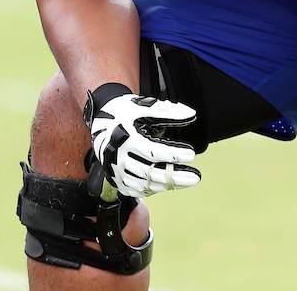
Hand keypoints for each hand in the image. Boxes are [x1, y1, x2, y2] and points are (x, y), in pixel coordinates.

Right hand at [85, 83, 200, 197]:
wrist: (99, 121)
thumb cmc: (123, 112)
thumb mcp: (142, 107)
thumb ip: (167, 112)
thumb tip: (191, 114)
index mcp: (125, 138)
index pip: (153, 152)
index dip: (174, 155)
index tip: (191, 155)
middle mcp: (118, 156)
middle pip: (150, 172)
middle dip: (175, 176)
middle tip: (196, 177)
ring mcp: (115, 170)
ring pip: (144, 183)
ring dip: (167, 184)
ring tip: (186, 181)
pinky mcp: (115, 179)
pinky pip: (136, 189)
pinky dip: (152, 188)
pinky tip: (167, 184)